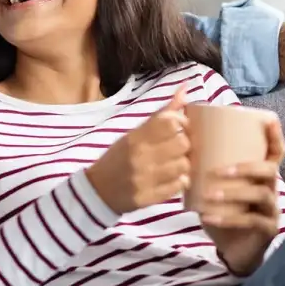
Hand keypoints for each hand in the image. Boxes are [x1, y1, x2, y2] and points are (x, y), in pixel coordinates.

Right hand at [86, 88, 190, 213]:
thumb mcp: (134, 134)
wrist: (98, 191)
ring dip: (184, 164)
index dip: (182, 123)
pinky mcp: (149, 197)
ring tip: (174, 164)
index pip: (170, 122)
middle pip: (183, 144)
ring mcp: (145, 178)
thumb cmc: (119, 158)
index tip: (181, 127)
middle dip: (185, 145)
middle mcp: (140, 156)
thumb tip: (186, 88)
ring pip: (184, 165)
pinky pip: (179, 186)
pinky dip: (180, 181)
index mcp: (135, 137)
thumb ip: (161, 115)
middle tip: (178, 149)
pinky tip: (171, 179)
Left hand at [199, 114, 284, 275]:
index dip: (275, 136)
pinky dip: (227, 219)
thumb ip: (207, 168)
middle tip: (218, 171)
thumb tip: (182, 142)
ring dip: (234, 193)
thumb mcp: (216, 187)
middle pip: (269, 170)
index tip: (269, 120)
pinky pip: (251, 222)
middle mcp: (271, 189)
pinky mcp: (267, 229)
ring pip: (261, 194)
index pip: (276, 151)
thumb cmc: (224, 211)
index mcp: (261, 175)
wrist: (231, 248)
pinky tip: (207, 217)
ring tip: (210, 195)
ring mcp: (272, 210)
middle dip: (245, 167)